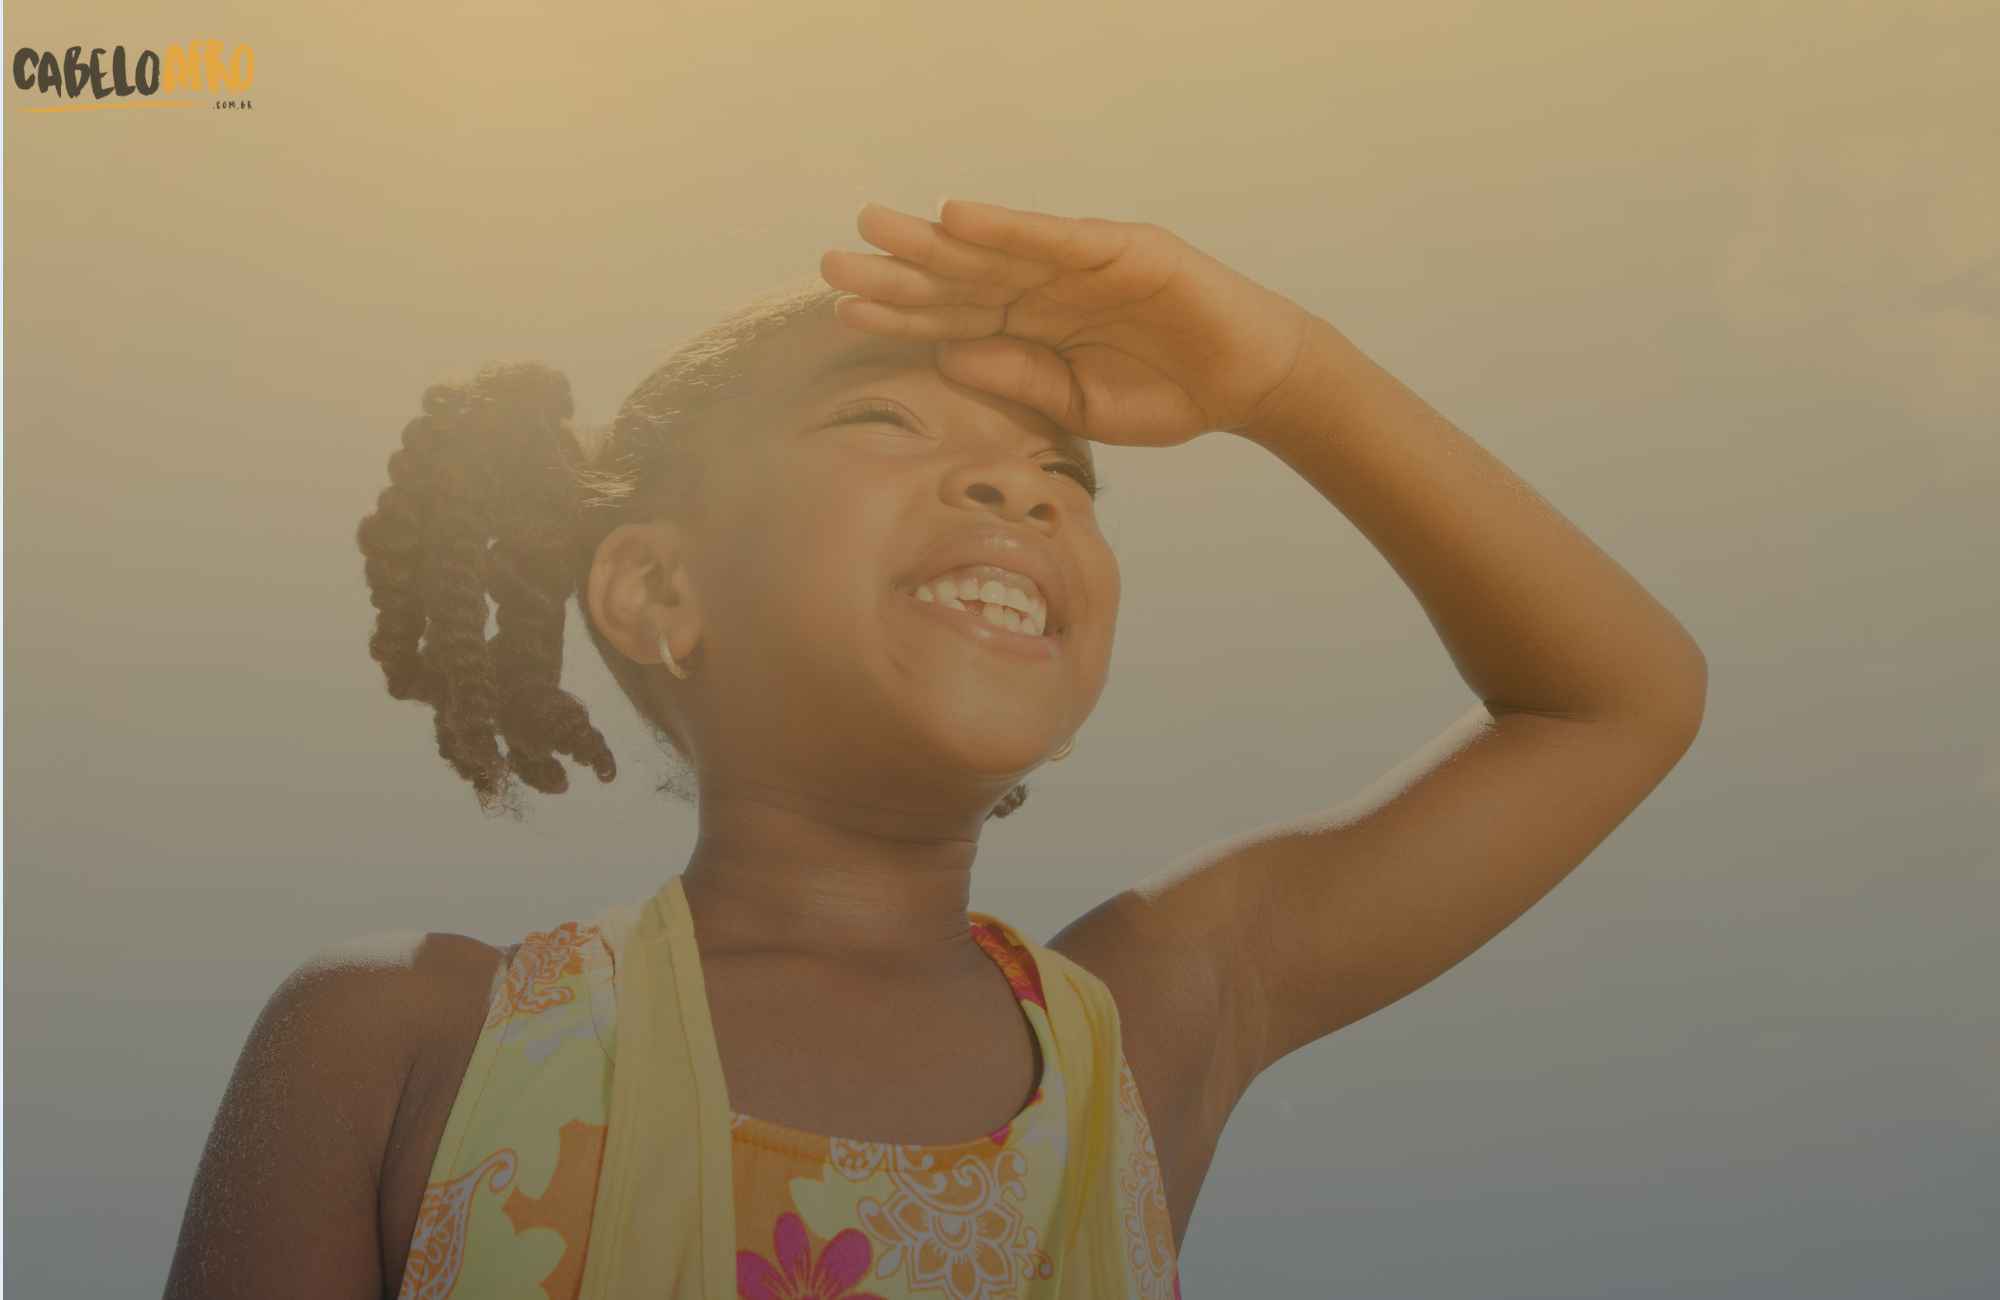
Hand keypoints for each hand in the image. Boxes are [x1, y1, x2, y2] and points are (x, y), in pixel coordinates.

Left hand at [819, 199, 1315, 447]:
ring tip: (876, 229)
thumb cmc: (1166, 395)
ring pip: (994, 251)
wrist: (1248, 383)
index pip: (950, 319)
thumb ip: (1016, 377)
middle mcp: (1044, 289)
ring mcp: (1079, 263)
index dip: (898, 315)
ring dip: (934, 239)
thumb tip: (944, 358)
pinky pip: (1053, 237)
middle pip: (958, 279)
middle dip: (897, 272)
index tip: (841, 311)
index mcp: (1029, 328)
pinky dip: (1007, 226)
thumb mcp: (1078, 404)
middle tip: (832, 262)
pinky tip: (958, 218)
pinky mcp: (1120, 249)